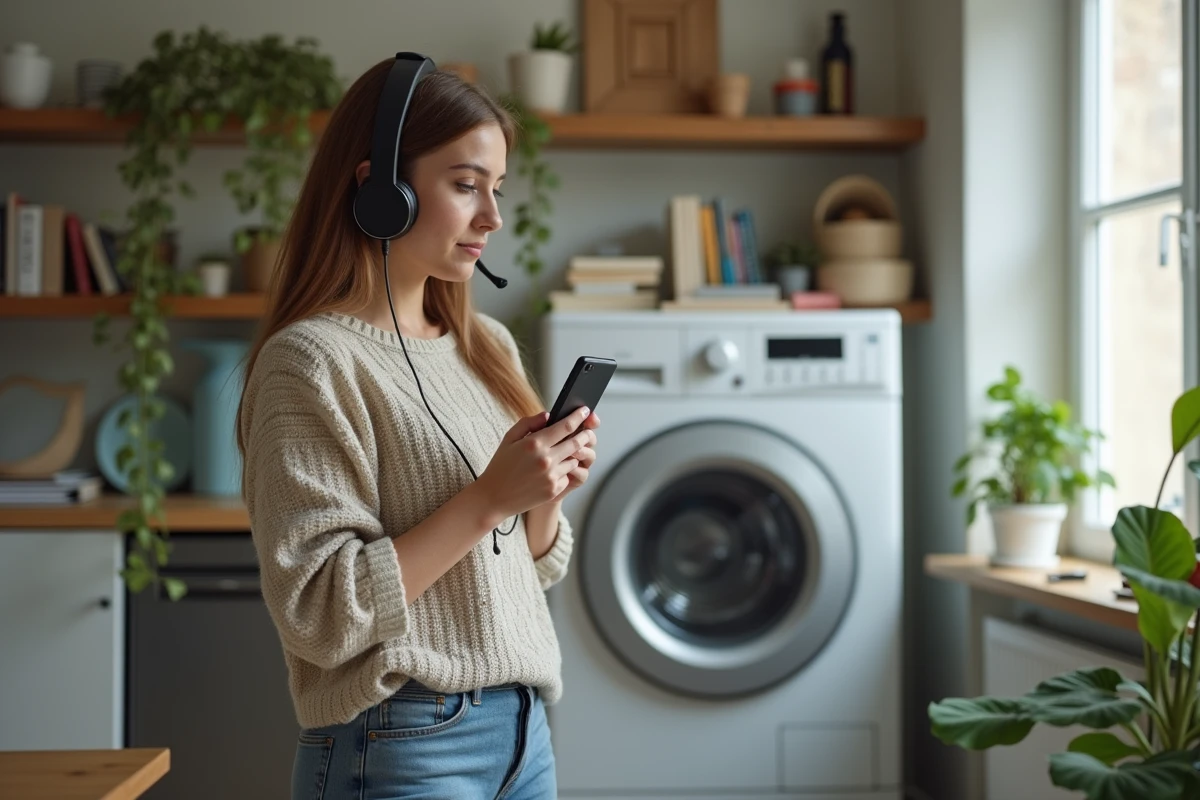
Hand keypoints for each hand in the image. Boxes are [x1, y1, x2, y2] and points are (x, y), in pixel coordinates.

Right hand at [475, 405, 594, 521]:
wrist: (494, 497)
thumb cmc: (500, 466)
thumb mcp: (509, 438)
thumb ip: (529, 423)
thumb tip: (549, 415)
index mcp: (534, 443)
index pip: (566, 426)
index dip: (578, 417)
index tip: (585, 411)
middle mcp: (546, 460)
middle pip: (577, 443)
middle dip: (585, 435)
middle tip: (587, 431)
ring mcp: (551, 476)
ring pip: (574, 460)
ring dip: (571, 455)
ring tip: (558, 455)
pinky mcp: (554, 490)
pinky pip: (567, 476)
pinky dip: (562, 472)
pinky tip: (548, 473)